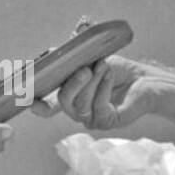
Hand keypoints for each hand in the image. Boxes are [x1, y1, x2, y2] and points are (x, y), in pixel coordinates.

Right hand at [32, 56, 154, 129]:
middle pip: (63, 102)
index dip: (37, 104)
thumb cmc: (118, 71)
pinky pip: (98, 107)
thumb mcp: (91, 59)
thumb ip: (70, 58)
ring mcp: (91, 118)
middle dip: (72, 84)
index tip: (29, 98)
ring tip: (103, 66)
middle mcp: (77, 110)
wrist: (145, 80)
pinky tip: (109, 75)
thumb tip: (50, 52)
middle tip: (85, 69)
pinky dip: (103, 87)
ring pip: (80, 104)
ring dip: (92, 82)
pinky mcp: (106, 122)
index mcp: (70, 97)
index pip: (48, 106)